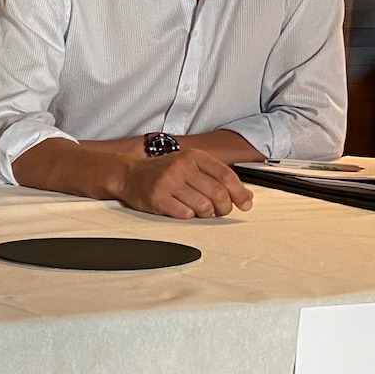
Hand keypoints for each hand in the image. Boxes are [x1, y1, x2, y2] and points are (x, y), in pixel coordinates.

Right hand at [118, 150, 253, 218]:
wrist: (129, 175)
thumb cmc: (163, 172)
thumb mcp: (191, 166)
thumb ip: (217, 178)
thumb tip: (245, 196)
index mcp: (193, 156)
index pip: (226, 175)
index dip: (239, 192)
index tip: (245, 204)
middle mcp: (181, 167)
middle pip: (217, 193)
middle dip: (224, 207)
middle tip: (221, 211)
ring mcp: (168, 182)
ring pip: (203, 206)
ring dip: (206, 214)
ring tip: (201, 211)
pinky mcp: (157, 198)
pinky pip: (185, 214)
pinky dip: (189, 216)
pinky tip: (184, 211)